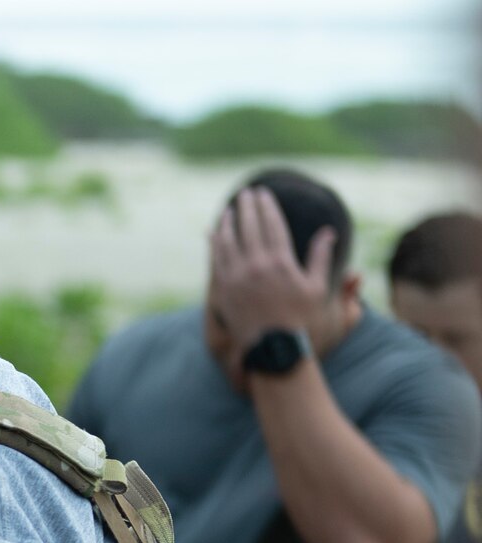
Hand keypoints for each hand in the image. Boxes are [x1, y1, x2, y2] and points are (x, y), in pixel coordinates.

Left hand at [209, 185, 334, 371]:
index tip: (264, 193)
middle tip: (246, 193)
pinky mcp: (223, 290)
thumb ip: (319, 257)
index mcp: (280, 263)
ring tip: (230, 210)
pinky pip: (217, 260)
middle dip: (247, 207)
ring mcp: (236, 278)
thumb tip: (327, 233)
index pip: (272, 225)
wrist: (274, 349)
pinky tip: (215, 234)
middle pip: (249, 228)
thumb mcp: (316, 287)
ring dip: (229, 222)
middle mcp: (256, 267)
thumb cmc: (301, 320)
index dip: (267, 207)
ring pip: (229, 241)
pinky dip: (215, 244)